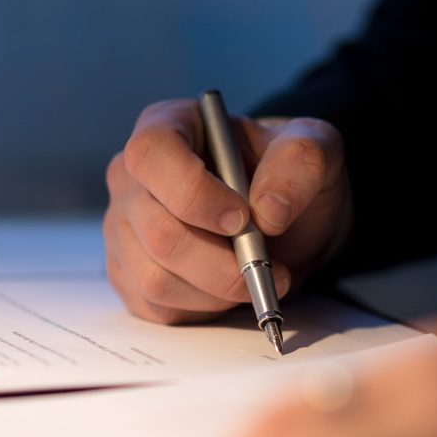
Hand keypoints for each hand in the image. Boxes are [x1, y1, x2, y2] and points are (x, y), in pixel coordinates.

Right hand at [103, 99, 348, 323]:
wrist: (284, 223)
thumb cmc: (285, 177)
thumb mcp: (313, 150)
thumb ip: (301, 161)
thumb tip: (269, 211)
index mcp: (166, 127)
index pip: (151, 154)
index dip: (194, 192)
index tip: (243, 218)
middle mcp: (132, 179)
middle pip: (158, 231)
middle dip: (222, 263)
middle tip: (269, 267)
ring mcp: (123, 231)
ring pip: (156, 278)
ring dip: (217, 291)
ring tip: (255, 278)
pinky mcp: (129, 276)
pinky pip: (157, 307)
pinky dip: (204, 309)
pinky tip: (227, 290)